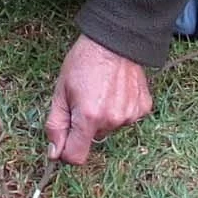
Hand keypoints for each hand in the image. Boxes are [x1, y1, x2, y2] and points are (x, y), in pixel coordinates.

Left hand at [45, 35, 151, 164]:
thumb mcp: (60, 91)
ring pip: (109, 128)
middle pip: (93, 139)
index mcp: (89, 117)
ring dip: (103, 116)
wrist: (115, 40)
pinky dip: (119, 108)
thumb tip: (54, 153)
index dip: (66, 151)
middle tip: (83, 99)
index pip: (76, 157)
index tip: (64, 138)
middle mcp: (112, 120)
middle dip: (85, 125)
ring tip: (101, 90)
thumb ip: (55, 125)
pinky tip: (116, 90)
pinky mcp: (143, 108)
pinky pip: (126, 118)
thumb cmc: (84, 61)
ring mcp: (130, 115)